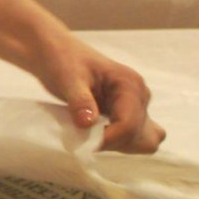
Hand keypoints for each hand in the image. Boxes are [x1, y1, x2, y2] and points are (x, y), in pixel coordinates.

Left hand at [34, 36, 164, 153]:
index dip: (108, 139)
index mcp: (130, 84)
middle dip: (116, 143)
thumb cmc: (62, 60)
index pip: (129, 124)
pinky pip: (135, 137)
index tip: (85, 143)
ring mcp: (135, 106)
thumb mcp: (68, 78)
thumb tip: (88, 124)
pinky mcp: (127, 113)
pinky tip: (98, 137)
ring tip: (93, 138)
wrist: (56, 53)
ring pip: (143, 140)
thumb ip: (80, 100)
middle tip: (89, 139)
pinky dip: (120, 143)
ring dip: (120, 146)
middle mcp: (139, 96)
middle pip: (141, 136)